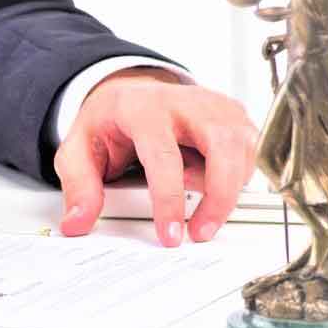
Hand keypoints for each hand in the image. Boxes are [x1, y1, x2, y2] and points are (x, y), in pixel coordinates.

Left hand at [54, 68, 257, 246]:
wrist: (128, 94)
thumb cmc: (108, 123)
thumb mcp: (78, 152)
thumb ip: (79, 188)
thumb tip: (77, 223)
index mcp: (142, 109)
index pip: (163, 155)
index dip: (169, 199)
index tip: (170, 233)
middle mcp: (184, 102)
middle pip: (220, 145)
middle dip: (218, 196)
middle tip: (201, 232)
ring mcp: (214, 106)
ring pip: (243, 147)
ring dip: (229, 188)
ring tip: (203, 211)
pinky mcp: (233, 116)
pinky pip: (251, 150)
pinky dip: (238, 176)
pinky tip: (214, 186)